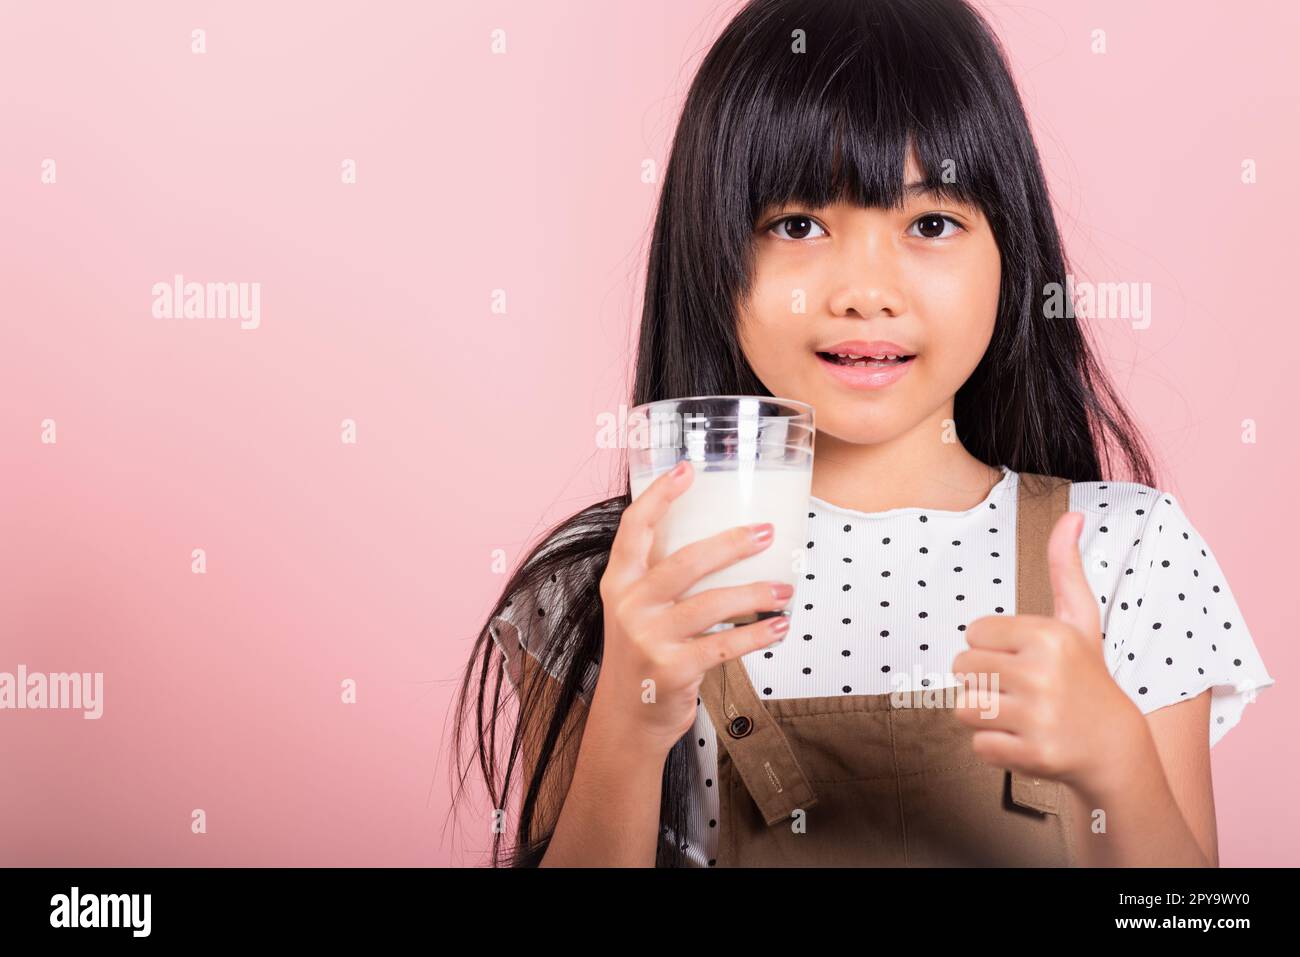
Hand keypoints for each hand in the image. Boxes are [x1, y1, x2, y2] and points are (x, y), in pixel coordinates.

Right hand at [593, 460, 794, 755]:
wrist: (628, 717)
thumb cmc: (643, 653)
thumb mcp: (637, 609)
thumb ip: (661, 577)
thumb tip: (724, 539)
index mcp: (619, 582)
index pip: (633, 528)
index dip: (659, 495)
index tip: (687, 469)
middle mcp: (629, 606)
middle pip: (684, 561)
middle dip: (731, 544)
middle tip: (767, 531)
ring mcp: (649, 638)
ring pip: (712, 604)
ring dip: (756, 594)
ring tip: (786, 589)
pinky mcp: (672, 670)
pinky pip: (724, 645)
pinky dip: (757, 636)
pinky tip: (779, 627)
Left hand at [950, 510, 1144, 795]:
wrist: (1116, 749)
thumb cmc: (1088, 676)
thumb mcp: (1080, 620)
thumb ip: (1066, 567)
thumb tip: (1072, 514)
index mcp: (1047, 635)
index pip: (973, 634)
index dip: (991, 649)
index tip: (1022, 660)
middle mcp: (1043, 673)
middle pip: (962, 670)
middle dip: (983, 681)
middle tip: (1020, 691)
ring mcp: (1039, 716)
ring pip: (965, 708)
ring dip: (986, 715)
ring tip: (1021, 715)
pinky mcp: (1033, 754)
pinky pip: (978, 746)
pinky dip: (994, 748)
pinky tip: (1025, 741)